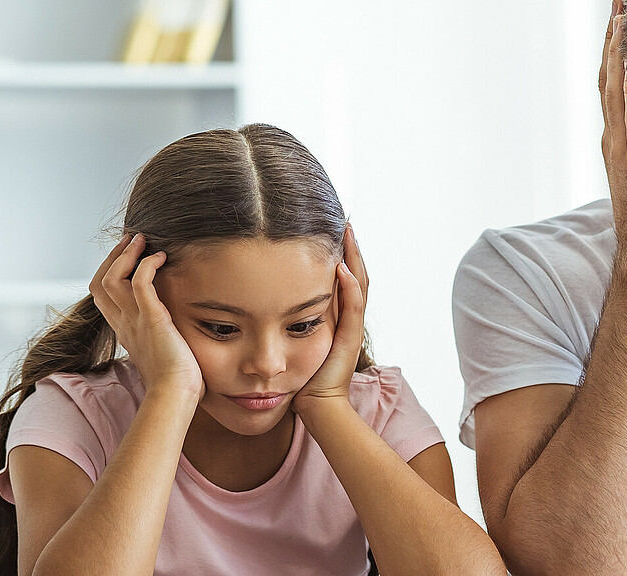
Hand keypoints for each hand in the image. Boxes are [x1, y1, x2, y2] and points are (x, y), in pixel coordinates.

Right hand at [89, 233, 203, 401]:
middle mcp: (124, 324)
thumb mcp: (162, 352)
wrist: (176, 397)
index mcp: (124, 331)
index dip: (110, 271)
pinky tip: (161, 257)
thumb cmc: (177, 381)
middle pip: (100, 282)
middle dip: (114, 257)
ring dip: (127, 255)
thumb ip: (160, 336)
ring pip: (112, 279)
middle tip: (133, 240)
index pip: (102, 295)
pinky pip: (139, 283)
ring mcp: (135, 321)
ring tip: (144, 241)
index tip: (128, 255)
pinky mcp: (153, 319)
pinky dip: (146, 265)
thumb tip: (173, 330)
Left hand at [292, 224, 368, 412]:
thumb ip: (290, 317)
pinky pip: (353, 308)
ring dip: (354, 259)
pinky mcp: (349, 339)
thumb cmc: (301, 376)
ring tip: (348, 234)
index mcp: (339, 315)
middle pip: (357, 274)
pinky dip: (349, 287)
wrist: (317, 404)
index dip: (342, 252)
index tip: (334, 229)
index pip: (344, 276)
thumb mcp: (295, 337)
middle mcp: (350, 317)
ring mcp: (352, 327)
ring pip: (359, 285)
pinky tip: (341, 268)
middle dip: (351, 248)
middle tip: (346, 221)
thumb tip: (268, 295)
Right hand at [599, 0, 626, 263]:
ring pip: (615, 87)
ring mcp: (620, 149)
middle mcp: (615, 141)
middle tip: (619, 8)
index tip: (625, 27)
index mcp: (622, 145)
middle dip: (614, 42)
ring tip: (621, 18)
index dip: (619, 57)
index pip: (617, 90)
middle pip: (610, 79)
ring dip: (618, 51)